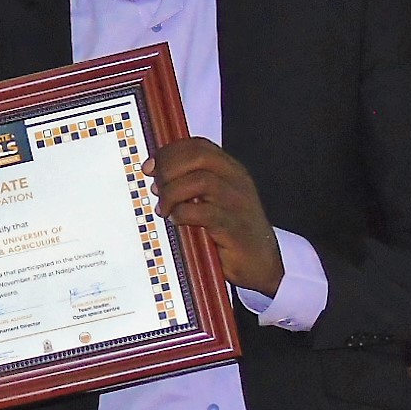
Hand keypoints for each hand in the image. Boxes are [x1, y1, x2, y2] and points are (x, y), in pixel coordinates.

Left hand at [145, 138, 283, 295]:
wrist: (260, 263)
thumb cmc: (231, 231)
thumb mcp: (212, 201)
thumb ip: (190, 184)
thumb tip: (155, 175)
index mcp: (230, 170)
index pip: (198, 146)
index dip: (169, 152)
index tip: (149, 167)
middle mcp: (236, 181)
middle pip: (199, 156)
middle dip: (169, 168)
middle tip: (156, 188)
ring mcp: (237, 202)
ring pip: (200, 180)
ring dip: (173, 193)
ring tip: (164, 208)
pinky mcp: (234, 226)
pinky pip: (204, 212)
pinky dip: (183, 214)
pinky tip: (177, 221)